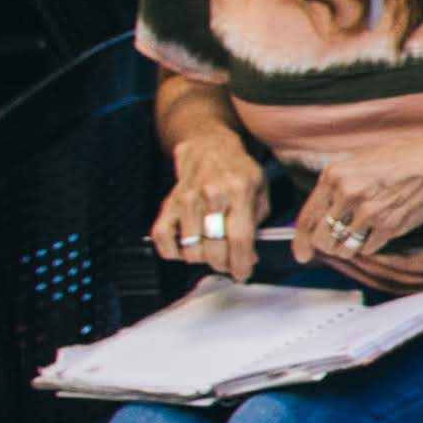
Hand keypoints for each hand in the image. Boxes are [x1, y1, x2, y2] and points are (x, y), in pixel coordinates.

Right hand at [153, 139, 268, 282]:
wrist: (209, 147)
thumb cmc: (238, 172)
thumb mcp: (260, 191)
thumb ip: (258, 223)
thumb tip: (249, 257)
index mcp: (240, 190)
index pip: (239, 237)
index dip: (241, 263)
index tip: (243, 275)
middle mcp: (211, 194)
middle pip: (213, 248)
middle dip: (223, 264)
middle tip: (229, 264)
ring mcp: (186, 199)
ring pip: (190, 248)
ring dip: (201, 259)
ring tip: (211, 251)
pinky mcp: (168, 203)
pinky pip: (162, 237)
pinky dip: (172, 251)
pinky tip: (186, 248)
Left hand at [288, 133, 422, 290]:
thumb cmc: (404, 158)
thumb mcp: (360, 161)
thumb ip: (338, 183)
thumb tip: (323, 210)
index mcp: (336, 175)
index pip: (308, 216)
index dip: (301, 240)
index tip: (301, 253)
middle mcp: (348, 194)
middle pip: (322, 238)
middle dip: (325, 246)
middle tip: (333, 245)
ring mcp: (369, 212)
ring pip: (343, 248)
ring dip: (347, 249)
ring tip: (356, 239)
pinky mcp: (389, 227)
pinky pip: (367, 249)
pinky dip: (368, 246)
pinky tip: (377, 233)